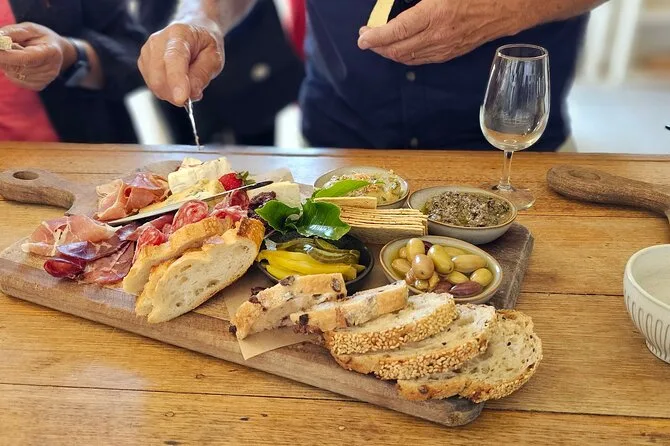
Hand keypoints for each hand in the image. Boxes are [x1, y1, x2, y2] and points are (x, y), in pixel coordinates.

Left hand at [0, 22, 74, 90]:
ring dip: (7, 64)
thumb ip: (13, 32)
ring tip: (15, 53)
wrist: (57, 51)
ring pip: (14, 74)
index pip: (26, 58)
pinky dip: (11, 71)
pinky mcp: (39, 86)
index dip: (7, 56)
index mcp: (51, 51)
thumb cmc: (41, 37)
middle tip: (1, 48)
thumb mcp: (29, 28)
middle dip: (3, 59)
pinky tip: (18, 63)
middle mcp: (51, 69)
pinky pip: (16, 80)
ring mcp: (46, 79)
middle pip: (18, 68)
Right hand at [138, 20, 223, 105]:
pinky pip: (153, 87)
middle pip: (159, 77)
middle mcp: (158, 41)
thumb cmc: (204, 44)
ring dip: (173, 94)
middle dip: (177, 94)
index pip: (173, 59)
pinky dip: (167, 92)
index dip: (176, 80)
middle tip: (194, 93)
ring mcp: (148, 52)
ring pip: (155, 85)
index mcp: (179, 34)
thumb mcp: (214, 57)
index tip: (181, 98)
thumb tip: (191, 93)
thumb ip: (203, 74)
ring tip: (188, 83)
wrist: (193, 33)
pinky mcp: (144, 64)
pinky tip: (177, 83)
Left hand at [357, 0, 518, 64]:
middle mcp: (437, 35)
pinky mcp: (453, 52)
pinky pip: (423, 59)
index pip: (395, 32)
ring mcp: (445, 47)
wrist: (511, 5)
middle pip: (397, 50)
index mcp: (434, 14)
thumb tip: (400, 3)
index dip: (375, 37)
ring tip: (379, 44)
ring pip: (408, 58)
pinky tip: (401, 49)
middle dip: (378, 46)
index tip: (362, 37)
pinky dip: (406, 56)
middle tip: (366, 38)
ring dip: (390, 53)